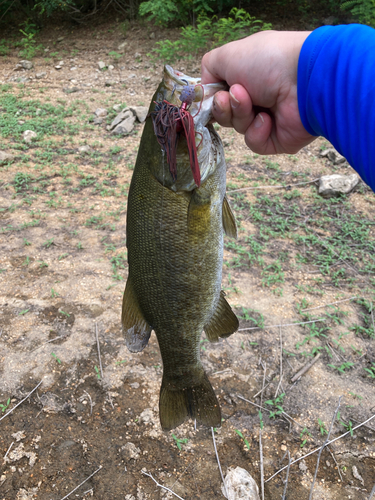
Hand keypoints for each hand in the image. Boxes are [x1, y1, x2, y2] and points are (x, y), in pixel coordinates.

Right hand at [201, 30, 315, 154]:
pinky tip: (268, 119)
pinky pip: (254, 143)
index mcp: (247, 76)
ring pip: (238, 129)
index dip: (212, 98)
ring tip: (255, 102)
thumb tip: (203, 88)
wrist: (304, 81)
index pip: (220, 93)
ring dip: (241, 115)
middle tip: (235, 95)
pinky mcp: (276, 140)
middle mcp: (258, 97)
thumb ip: (208, 68)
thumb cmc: (268, 62)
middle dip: (224, 108)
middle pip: (225, 114)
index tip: (210, 95)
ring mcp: (267, 119)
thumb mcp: (228, 55)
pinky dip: (257, 131)